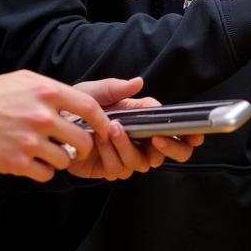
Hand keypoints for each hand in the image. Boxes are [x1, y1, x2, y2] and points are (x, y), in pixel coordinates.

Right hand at [0, 70, 106, 182]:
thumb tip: (76, 105)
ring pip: (65, 160)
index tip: (104, 129)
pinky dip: (43, 171)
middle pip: (82, 140)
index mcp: (48, 92)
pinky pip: (46, 174)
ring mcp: (31, 141)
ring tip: (48, 153)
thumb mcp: (25, 80)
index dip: (102, 121)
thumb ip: (52, 92)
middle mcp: (43, 116)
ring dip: (61, 159)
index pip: (89, 108)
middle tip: (76, 148)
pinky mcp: (18, 163)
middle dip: (84, 147)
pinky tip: (33, 162)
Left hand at [66, 77, 202, 179]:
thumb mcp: (94, 92)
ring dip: (127, 146)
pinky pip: (120, 168)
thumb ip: (117, 88)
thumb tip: (138, 82)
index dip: (190, 134)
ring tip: (111, 130)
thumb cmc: (77, 108)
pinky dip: (110, 154)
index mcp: (145, 117)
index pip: (177, 128)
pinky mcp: (113, 168)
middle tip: (156, 139)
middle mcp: (142, 139)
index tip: (195, 134)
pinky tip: (97, 141)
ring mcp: (129, 155)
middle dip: (170, 148)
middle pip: (173, 153)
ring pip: (144, 162)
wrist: (55, 130)